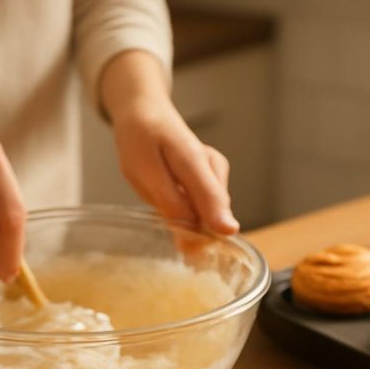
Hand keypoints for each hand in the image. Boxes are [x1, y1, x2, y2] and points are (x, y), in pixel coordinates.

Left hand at [101, 51, 238, 233]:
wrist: (147, 114)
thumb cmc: (141, 139)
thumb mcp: (143, 171)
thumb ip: (169, 202)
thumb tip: (192, 234)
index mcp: (193, 159)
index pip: (211, 194)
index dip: (219, 219)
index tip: (227, 234)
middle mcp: (213, 166)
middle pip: (216, 211)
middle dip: (201, 234)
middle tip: (186, 254)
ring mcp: (217, 173)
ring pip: (211, 213)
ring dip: (195, 226)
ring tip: (172, 217)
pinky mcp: (214, 181)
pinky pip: (207, 209)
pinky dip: (194, 218)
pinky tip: (178, 209)